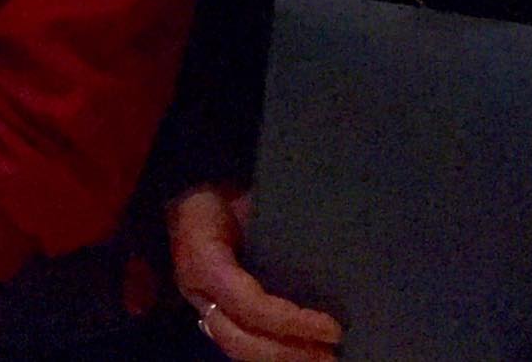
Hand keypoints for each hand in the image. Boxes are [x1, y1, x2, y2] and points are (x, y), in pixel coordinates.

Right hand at [171, 186, 342, 361]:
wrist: (196, 188)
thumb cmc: (232, 190)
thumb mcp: (255, 201)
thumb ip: (284, 230)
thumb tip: (336, 254)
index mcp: (205, 261)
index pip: (248, 304)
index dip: (291, 322)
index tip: (334, 328)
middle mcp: (197, 291)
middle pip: (239, 340)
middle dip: (289, 354)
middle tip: (335, 356)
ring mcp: (200, 303)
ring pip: (236, 349)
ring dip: (282, 360)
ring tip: (323, 359)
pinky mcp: (210, 309)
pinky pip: (240, 341)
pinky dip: (272, 354)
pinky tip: (301, 353)